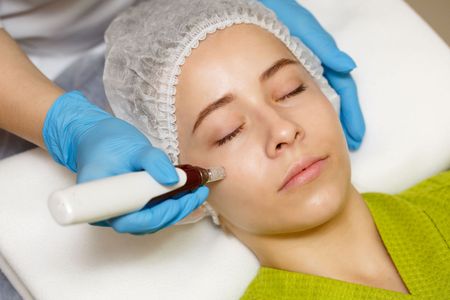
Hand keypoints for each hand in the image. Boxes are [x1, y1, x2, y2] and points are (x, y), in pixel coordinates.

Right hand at [43, 91, 208, 233]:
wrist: (94, 138)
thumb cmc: (107, 142)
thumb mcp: (133, 146)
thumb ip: (153, 162)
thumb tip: (173, 180)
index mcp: (102, 202)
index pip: (133, 221)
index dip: (159, 214)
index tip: (180, 199)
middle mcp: (111, 213)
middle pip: (146, 224)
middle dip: (175, 211)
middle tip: (198, 194)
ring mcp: (122, 211)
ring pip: (152, 220)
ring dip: (177, 208)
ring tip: (197, 192)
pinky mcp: (132, 205)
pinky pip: (152, 212)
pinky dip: (171, 204)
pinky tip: (187, 193)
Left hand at [259, 0, 364, 149]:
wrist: (246, 10)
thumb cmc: (278, 12)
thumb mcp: (303, 28)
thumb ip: (324, 46)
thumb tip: (347, 66)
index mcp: (317, 59)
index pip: (341, 91)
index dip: (349, 114)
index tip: (354, 136)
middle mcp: (306, 70)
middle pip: (329, 101)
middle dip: (338, 125)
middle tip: (342, 148)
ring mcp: (293, 75)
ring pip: (311, 104)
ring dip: (319, 125)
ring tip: (323, 146)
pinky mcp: (276, 76)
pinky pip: (288, 102)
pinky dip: (295, 118)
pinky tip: (293, 132)